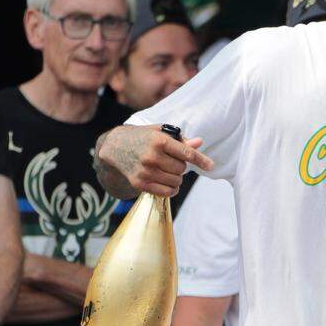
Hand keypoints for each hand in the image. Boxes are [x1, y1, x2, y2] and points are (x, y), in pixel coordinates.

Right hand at [96, 125, 213, 196]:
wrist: (114, 147)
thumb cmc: (142, 138)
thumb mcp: (159, 133)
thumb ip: (180, 140)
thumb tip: (199, 143)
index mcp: (159, 141)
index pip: (186, 153)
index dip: (201, 160)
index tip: (211, 166)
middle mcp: (152, 157)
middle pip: (182, 169)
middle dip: (181, 166)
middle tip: (171, 160)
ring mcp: (145, 172)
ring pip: (176, 181)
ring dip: (177, 178)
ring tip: (168, 170)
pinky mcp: (140, 184)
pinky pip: (166, 192)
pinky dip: (172, 188)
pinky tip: (167, 181)